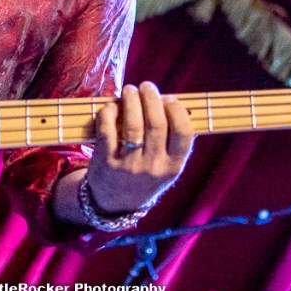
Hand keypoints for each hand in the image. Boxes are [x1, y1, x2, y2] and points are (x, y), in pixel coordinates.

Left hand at [86, 82, 192, 212]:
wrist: (114, 204)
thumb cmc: (143, 174)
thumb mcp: (164, 165)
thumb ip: (170, 139)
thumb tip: (166, 99)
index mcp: (173, 167)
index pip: (184, 133)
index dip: (177, 110)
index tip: (168, 98)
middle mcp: (153, 167)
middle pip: (156, 124)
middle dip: (151, 98)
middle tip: (146, 86)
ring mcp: (129, 166)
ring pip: (133, 125)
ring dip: (131, 101)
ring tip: (130, 90)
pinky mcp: (106, 163)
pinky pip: (107, 131)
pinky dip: (109, 113)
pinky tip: (112, 106)